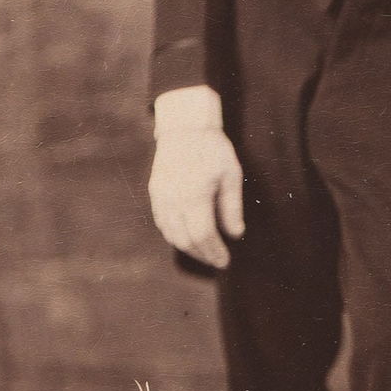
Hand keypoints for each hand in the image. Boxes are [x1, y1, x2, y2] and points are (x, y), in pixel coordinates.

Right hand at [148, 129, 244, 268]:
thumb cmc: (213, 150)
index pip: (203, 235)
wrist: (185, 128)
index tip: (225, 261)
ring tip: (206, 253)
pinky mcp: (155, 193)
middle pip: (185, 239)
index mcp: (194, 195)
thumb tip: (235, 234)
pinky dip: (175, 235)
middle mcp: (173, 199)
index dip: (214, 251)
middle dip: (203, 254)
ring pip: (171, 234)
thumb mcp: (231, 176)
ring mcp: (160, 197)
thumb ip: (232, 208)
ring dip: (188, 248)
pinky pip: (162, 223)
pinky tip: (188, 238)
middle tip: (218, 262)